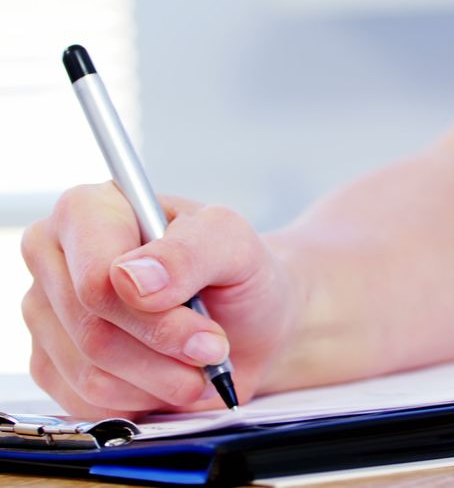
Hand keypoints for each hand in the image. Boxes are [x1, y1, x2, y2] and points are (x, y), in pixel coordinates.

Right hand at [20, 182, 300, 419]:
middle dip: (168, 352)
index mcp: (89, 210)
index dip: (156, 318)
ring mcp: (46, 312)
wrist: (248, 323)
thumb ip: (191, 251)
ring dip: (161, 381)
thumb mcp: (237, 246)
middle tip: (214, 350)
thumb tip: (131, 278)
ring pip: (92, 373)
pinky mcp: (51, 363)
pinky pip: (88, 401)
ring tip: (198, 363)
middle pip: (95, 330)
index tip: (208, 334)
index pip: (96, 279)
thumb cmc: (238, 275)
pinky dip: (144, 399)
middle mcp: (55, 257)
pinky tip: (168, 375)